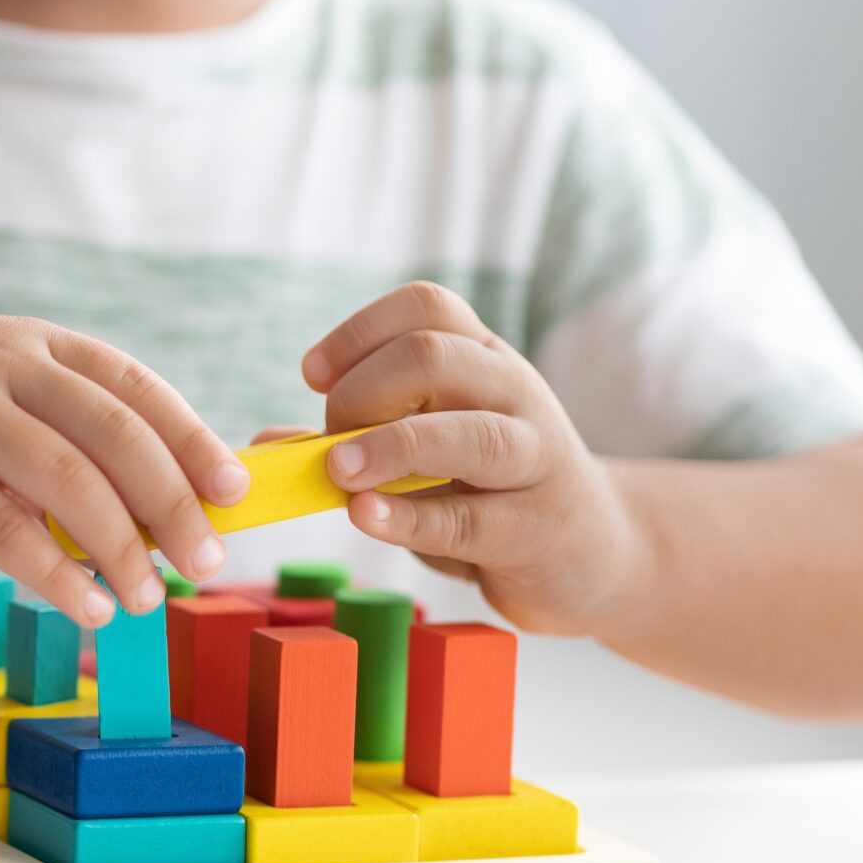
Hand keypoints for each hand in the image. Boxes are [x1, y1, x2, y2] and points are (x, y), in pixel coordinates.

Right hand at [0, 317, 249, 626]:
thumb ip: (50, 431)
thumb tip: (151, 506)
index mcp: (25, 342)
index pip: (132, 384)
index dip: (192, 438)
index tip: (234, 490)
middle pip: (113, 432)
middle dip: (173, 501)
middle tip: (209, 558)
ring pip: (65, 481)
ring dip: (121, 546)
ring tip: (150, 595)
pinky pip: (0, 530)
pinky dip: (54, 574)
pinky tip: (87, 605)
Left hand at [304, 281, 642, 633]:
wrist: (598, 554)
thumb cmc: (492, 493)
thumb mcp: (427, 454)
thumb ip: (352, 444)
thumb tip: (265, 446)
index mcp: (484, 359)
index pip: (426, 308)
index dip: (358, 332)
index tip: (312, 375)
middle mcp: (514, 394)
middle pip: (434, 356)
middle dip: (362, 392)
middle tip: (331, 441)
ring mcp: (536, 459)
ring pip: (468, 432)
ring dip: (389, 446)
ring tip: (337, 472)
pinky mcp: (537, 529)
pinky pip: (470, 519)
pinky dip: (409, 517)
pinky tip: (366, 516)